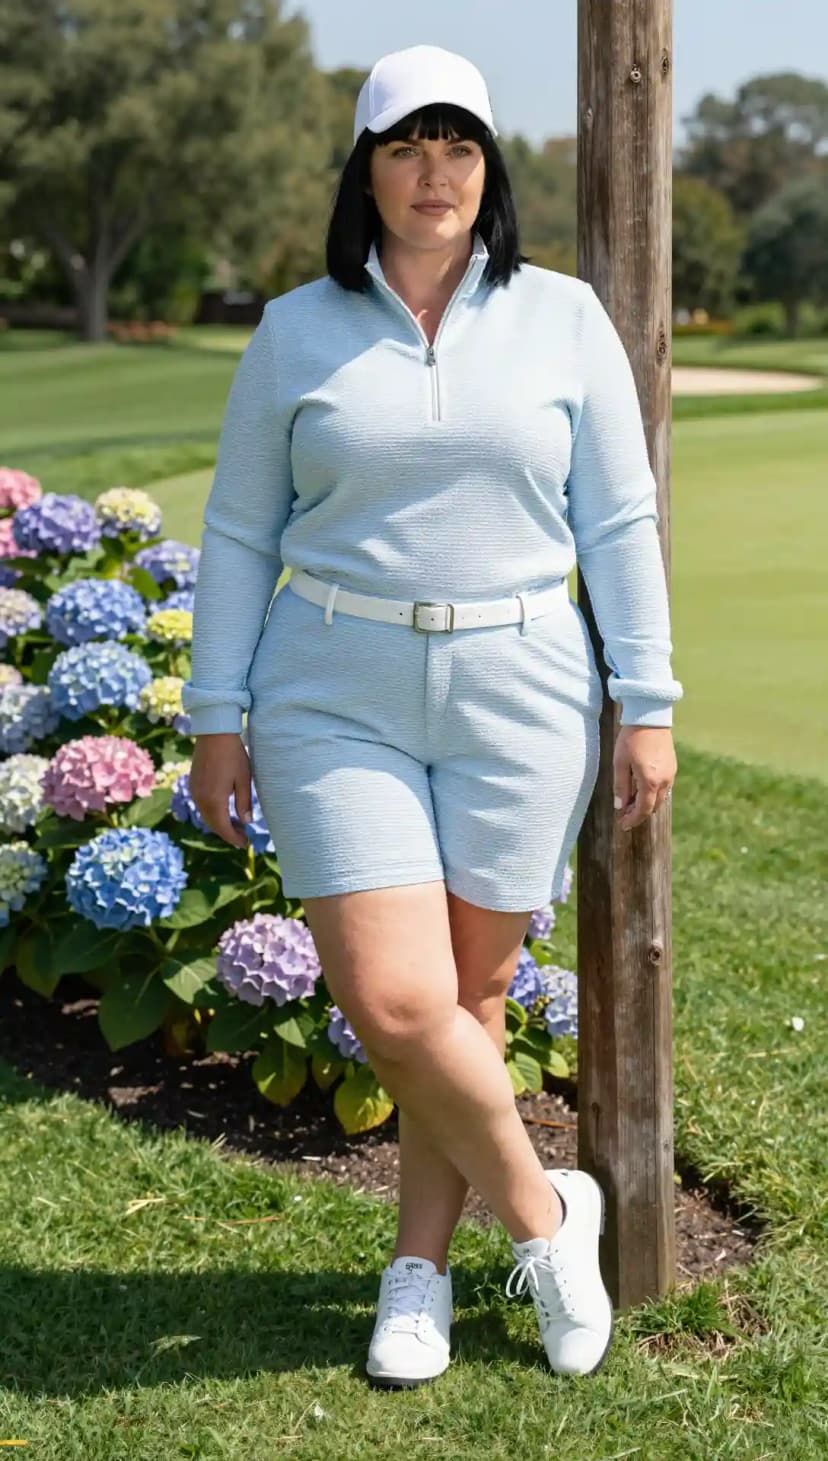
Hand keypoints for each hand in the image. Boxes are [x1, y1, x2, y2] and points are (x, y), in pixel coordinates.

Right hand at [188, 732, 252, 848]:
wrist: (214, 733)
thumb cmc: (233, 755)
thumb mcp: (244, 780)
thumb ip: (244, 803)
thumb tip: (246, 822)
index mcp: (214, 800)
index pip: (223, 828)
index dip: (234, 838)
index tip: (245, 844)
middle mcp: (201, 799)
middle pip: (213, 825)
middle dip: (227, 833)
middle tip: (243, 837)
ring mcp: (195, 791)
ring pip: (206, 816)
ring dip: (220, 823)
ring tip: (236, 825)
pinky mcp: (193, 784)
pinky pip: (202, 806)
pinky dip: (213, 813)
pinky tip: (224, 810)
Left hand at [613, 726, 676, 831]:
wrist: (650, 718)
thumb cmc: (631, 739)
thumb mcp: (620, 763)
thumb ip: (621, 786)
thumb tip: (620, 806)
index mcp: (650, 782)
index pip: (643, 809)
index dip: (632, 819)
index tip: (623, 825)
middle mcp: (664, 781)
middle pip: (654, 806)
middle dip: (639, 813)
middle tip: (624, 815)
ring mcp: (671, 774)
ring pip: (660, 797)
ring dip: (647, 803)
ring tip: (631, 802)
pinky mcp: (672, 766)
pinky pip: (664, 787)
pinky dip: (653, 793)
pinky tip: (642, 788)